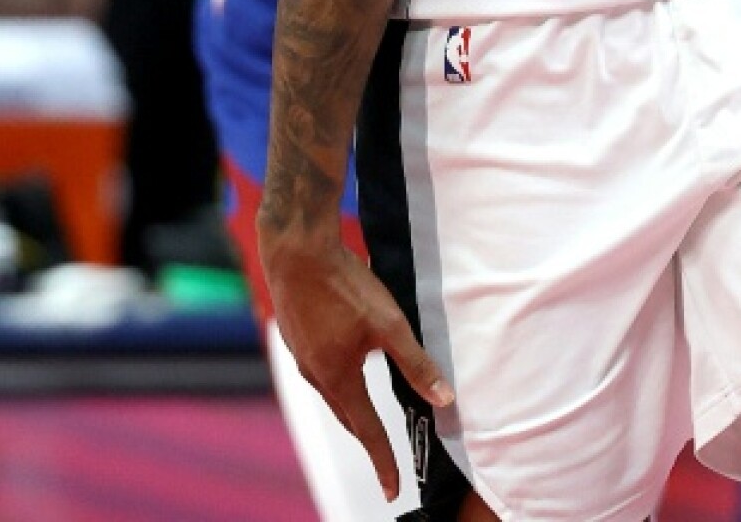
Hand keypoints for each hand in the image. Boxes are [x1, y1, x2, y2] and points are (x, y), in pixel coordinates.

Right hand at [263, 235, 453, 501]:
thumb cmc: (344, 286)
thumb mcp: (388, 324)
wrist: (297, 250)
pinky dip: (336, 380)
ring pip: (331, 391)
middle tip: (382, 459)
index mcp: (339, 378)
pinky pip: (319, 369)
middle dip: (366, 438)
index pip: (367, 430)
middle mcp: (315, 374)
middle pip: (346, 415)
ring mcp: (302, 354)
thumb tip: (444, 399)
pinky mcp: (296, 335)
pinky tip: (343, 366)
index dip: (383, 460)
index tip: (392, 489)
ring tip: (366, 418)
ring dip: (350, 408)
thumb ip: (416, 363)